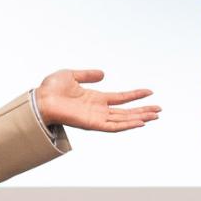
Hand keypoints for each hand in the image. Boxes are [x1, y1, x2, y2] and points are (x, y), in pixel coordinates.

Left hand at [35, 69, 159, 131]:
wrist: (40, 98)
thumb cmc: (50, 89)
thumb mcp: (72, 75)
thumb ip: (88, 75)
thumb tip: (103, 74)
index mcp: (95, 99)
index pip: (120, 98)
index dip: (135, 95)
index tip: (149, 92)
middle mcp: (98, 110)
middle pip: (125, 112)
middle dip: (142, 110)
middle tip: (159, 110)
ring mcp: (96, 118)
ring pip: (123, 120)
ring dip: (140, 117)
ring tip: (156, 115)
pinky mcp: (92, 124)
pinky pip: (113, 126)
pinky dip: (127, 125)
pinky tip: (140, 122)